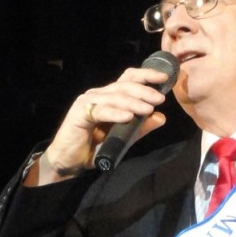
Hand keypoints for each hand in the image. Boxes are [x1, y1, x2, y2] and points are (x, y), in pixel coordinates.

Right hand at [27, 66, 173, 184]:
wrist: (70, 161)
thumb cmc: (95, 148)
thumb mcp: (124, 137)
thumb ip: (141, 127)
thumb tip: (161, 117)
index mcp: (109, 96)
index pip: (128, 79)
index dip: (146, 75)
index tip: (165, 77)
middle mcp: (98, 95)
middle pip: (124, 85)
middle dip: (144, 90)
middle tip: (160, 99)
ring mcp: (88, 102)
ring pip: (114, 97)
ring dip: (134, 102)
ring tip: (148, 109)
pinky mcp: (80, 113)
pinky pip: (101, 111)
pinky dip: (116, 113)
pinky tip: (129, 116)